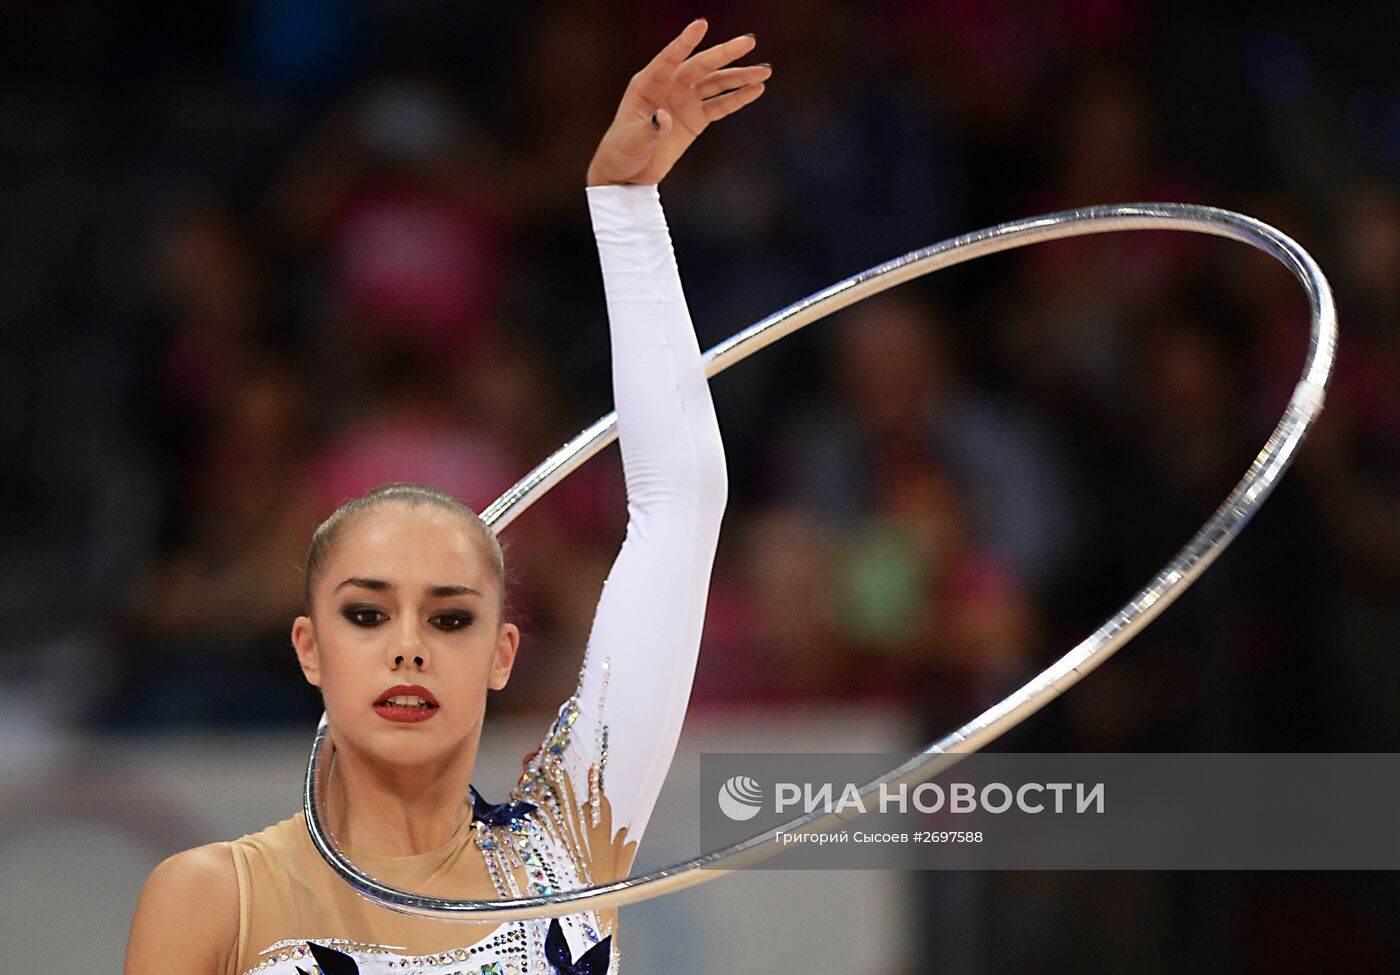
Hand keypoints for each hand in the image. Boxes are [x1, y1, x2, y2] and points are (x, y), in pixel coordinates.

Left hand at [586, 19, 769, 186]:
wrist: (628, 171)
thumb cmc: (622, 151)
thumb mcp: (631, 140)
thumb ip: (649, 129)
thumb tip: (667, 118)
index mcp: (648, 83)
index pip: (669, 58)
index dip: (685, 42)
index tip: (702, 25)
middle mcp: (669, 85)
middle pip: (701, 66)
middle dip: (725, 54)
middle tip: (749, 41)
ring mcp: (685, 100)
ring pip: (716, 83)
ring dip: (740, 76)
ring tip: (764, 71)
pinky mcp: (696, 118)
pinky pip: (720, 105)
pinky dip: (738, 98)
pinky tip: (756, 89)